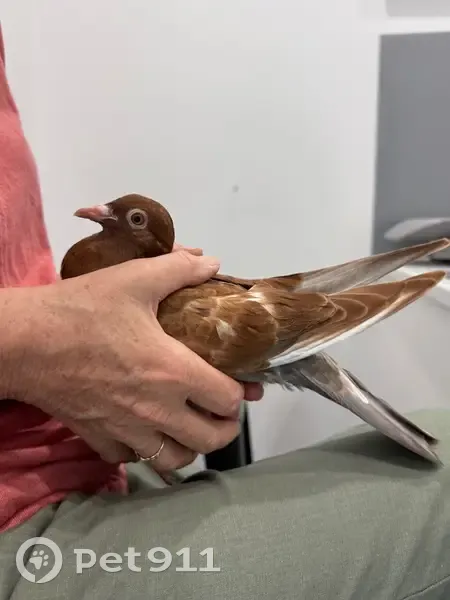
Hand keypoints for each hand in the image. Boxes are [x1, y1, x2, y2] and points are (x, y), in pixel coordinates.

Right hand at [2, 250, 262, 473]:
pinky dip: (145, 451)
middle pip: (210, 440)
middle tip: (224, 411)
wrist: (23, 342)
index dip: (241, 393)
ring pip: (174, 461)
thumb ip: (179, 269)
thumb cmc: (81, 310)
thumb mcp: (133, 278)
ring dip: (191, 447)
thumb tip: (212, 262)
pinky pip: (132, 460)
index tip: (242, 384)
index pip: (228, 400)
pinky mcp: (98, 438)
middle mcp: (156, 410)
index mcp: (173, 372)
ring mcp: (126, 431)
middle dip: (226, 427)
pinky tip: (146, 431)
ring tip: (191, 427)